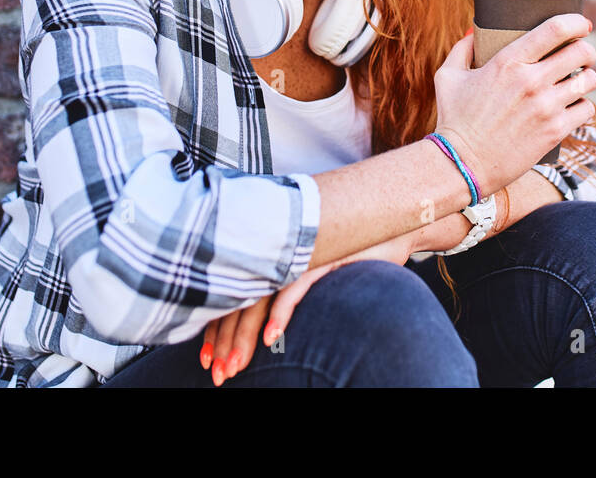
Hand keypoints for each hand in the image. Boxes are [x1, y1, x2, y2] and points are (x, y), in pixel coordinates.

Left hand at [199, 229, 415, 385]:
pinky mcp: (320, 257)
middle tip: (217, 372)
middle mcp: (276, 255)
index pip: (233, 297)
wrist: (389, 224)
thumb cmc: (349, 254)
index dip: (217, 329)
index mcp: (269, 259)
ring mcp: (296, 255)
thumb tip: (263, 325)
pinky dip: (280, 314)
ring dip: (244, 337)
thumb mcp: (311, 272)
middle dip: (225, 342)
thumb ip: (285, 289)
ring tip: (234, 365)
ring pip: (259, 299)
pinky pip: (294, 288)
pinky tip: (270, 338)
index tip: (206, 359)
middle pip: (240, 302)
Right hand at [433, 13, 595, 196]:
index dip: (576, 22)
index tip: (582, 25)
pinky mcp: (554, 131)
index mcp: (507, 61)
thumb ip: (461, 50)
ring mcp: (545, 107)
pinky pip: (586, 109)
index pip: (555, 29)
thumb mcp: (447, 77)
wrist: (461, 164)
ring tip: (579, 81)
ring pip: (589, 80)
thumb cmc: (453, 120)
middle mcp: (530, 81)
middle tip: (582, 55)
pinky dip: (583, 106)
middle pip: (580, 52)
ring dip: (588, 78)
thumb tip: (475, 33)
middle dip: (586, 50)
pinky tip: (574, 106)